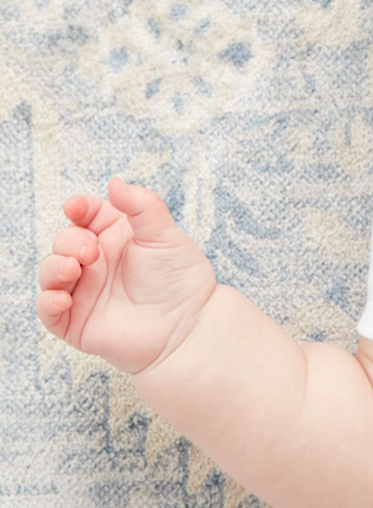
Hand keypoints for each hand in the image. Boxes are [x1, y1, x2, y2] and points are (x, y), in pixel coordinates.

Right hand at [36, 178, 217, 374]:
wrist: (189, 325)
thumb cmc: (180, 279)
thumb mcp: (165, 235)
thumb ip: (142, 206)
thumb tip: (115, 182)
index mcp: (115, 236)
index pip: (86, 214)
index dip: (78, 208)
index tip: (76, 207)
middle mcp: (96, 261)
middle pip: (65, 240)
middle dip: (70, 241)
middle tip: (91, 252)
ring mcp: (84, 291)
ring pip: (50, 272)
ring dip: (54, 267)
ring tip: (74, 269)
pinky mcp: (76, 321)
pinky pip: (48, 310)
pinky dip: (48, 301)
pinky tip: (62, 297)